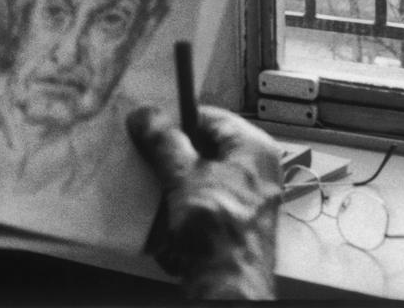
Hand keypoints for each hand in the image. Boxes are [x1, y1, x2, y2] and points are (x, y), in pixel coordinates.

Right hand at [128, 104, 281, 299]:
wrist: (227, 287)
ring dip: (172, 185)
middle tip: (150, 159)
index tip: (151, 124)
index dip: (178, 119)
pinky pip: (197, 203)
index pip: (210, 116)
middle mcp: (255, 172)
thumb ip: (163, 142)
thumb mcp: (183, 176)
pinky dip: (178, 208)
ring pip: (196, 178)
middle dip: (172, 157)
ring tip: (159, 193)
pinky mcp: (228, 224)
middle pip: (202, 149)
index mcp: (255, 150)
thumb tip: (148, 117)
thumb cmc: (223, 238)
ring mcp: (242, 199)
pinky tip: (166, 219)